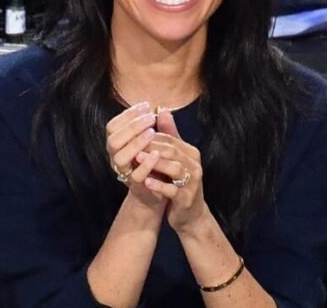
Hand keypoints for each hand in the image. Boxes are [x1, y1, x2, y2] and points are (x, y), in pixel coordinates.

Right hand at [105, 102, 165, 211]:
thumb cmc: (153, 162)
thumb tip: (162, 109)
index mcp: (117, 145)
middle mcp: (116, 158)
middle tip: (151, 118)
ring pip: (119, 157)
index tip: (146, 106)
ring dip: (136, 143)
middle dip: (132, 127)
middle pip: (113, 140)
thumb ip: (157, 129)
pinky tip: (157, 153)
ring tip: (152, 133)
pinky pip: (135, 175)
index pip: (113, 126)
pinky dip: (146, 163)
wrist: (156, 191)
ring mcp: (124, 172)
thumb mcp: (154, 143)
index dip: (127, 115)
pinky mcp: (135, 185)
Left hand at [139, 110, 208, 234]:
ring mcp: (192, 182)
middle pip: (173, 151)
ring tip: (137, 159)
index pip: (170, 140)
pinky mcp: (187, 198)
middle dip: (152, 146)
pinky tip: (145, 182)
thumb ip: (170, 135)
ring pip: (175, 168)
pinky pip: (173, 190)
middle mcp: (194, 165)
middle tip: (131, 144)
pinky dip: (159, 185)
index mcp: (191, 153)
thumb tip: (162, 110)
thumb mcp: (176, 158)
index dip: (151, 136)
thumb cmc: (180, 183)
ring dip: (155, 163)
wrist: (191, 214)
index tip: (132, 135)